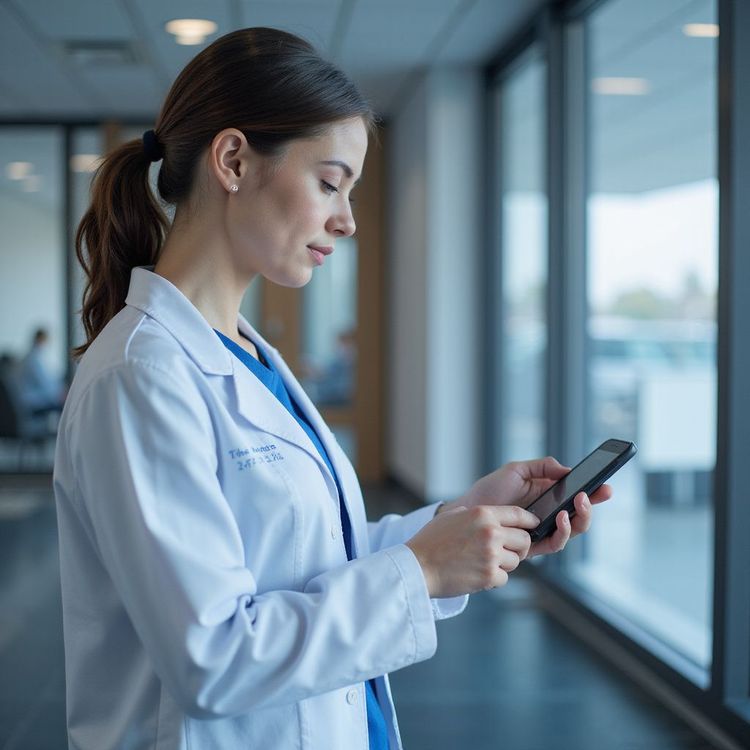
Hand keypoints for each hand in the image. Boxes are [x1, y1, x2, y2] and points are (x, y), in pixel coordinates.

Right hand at [405, 504, 539, 597]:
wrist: (417, 566)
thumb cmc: (430, 542)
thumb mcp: (451, 517)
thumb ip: (474, 514)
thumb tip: (490, 517)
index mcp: (482, 514)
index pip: (519, 514)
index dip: (530, 521)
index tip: (533, 526)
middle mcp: (491, 532)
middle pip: (524, 539)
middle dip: (518, 547)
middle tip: (506, 552)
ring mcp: (491, 554)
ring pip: (516, 561)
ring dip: (504, 564)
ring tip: (482, 563)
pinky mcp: (489, 575)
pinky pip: (504, 578)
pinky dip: (493, 579)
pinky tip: (476, 574)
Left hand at [438, 456, 612, 556]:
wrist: (468, 511)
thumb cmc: (490, 491)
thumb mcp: (516, 470)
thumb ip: (542, 467)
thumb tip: (567, 469)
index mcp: (547, 497)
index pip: (576, 497)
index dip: (594, 493)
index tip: (606, 485)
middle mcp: (548, 517)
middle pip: (579, 516)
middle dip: (592, 506)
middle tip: (595, 493)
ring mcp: (541, 532)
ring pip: (572, 532)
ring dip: (581, 518)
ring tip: (579, 501)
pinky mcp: (532, 546)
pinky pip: (554, 544)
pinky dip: (562, 531)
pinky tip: (562, 517)